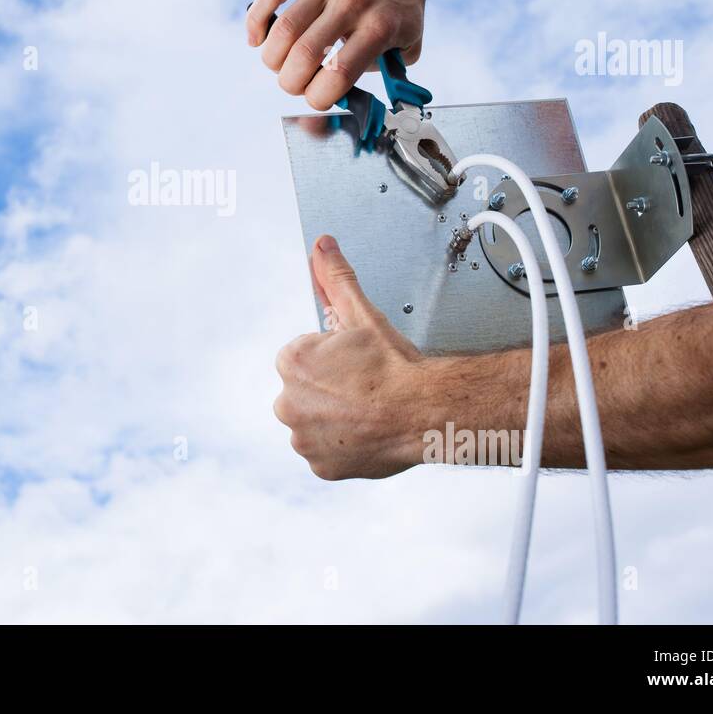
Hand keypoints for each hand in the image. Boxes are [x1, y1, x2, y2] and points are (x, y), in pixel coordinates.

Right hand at [246, 0, 439, 110]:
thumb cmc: (400, 5)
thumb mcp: (408, 44)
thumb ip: (380, 74)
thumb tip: (343, 94)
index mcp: (379, 27)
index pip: (337, 76)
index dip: (318, 98)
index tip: (316, 97)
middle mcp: (352, 2)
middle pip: (303, 56)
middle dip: (291, 82)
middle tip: (295, 82)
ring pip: (283, 30)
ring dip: (273, 59)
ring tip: (280, 63)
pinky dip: (256, 23)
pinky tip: (258, 39)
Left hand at [274, 234, 433, 479]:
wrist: (425, 410)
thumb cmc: (394, 366)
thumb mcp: (361, 314)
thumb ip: (335, 278)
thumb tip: (322, 247)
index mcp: (290, 363)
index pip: (303, 359)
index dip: (333, 360)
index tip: (355, 365)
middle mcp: (287, 403)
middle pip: (305, 393)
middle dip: (329, 390)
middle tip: (364, 388)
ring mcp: (303, 438)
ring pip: (315, 424)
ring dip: (335, 419)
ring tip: (368, 410)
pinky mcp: (321, 466)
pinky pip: (327, 454)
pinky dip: (343, 447)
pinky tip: (366, 432)